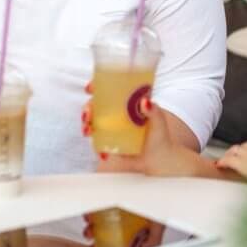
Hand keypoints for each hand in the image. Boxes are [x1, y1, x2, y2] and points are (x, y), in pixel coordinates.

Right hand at [81, 83, 197, 176]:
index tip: (90, 88)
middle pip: (96, 106)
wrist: (160, 160)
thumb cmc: (160, 137)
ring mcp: (112, 128)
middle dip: (87, 109)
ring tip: (88, 131)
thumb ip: (154, 112)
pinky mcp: (110, 142)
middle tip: (88, 116)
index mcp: (127, 103)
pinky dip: (97, 147)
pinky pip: (98, 142)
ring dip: (86, 126)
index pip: (108, 90)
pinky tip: (103, 154)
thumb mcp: (159, 122)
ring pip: (93, 123)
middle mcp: (117, 113)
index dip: (96, 86)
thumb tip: (145, 101)